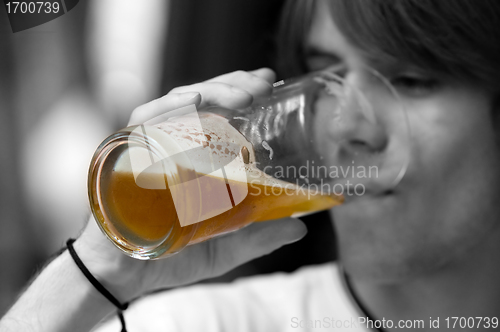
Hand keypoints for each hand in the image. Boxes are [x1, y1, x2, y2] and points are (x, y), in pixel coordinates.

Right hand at [76, 68, 307, 302]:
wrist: (122, 276)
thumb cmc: (170, 255)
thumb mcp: (225, 247)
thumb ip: (258, 237)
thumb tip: (300, 228)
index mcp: (193, 156)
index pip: (216, 111)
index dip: (241, 91)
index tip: (269, 82)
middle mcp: (170, 143)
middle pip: (199, 99)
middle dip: (232, 85)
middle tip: (262, 85)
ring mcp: (147, 145)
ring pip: (176, 103)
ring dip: (210, 92)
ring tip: (243, 97)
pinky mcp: (125, 153)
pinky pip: (142, 122)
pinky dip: (167, 109)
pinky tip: (194, 101)